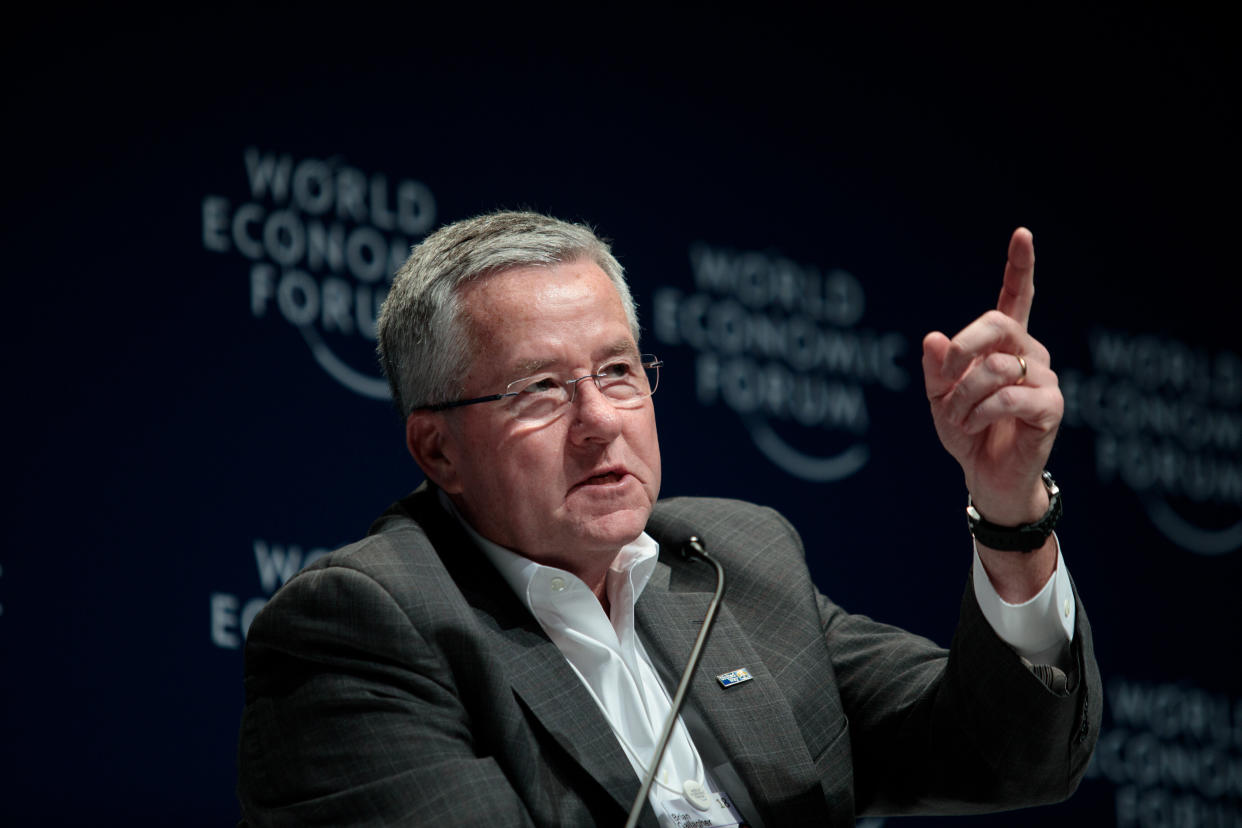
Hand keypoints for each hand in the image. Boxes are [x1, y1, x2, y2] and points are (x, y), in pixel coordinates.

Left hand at [921, 228, 1062, 527]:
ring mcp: (1044, 378)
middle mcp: (1030, 353)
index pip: (1016, 297)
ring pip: (995, 368)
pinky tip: (975, 426)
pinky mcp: (1050, 407)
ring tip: (958, 418)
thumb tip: (934, 337)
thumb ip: (937, 368)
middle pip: (996, 324)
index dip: (1020, 266)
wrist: (986, 476)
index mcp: (1004, 344)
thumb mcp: (939, 397)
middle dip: (961, 349)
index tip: (1022, 234)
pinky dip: (980, 413)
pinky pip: (1007, 397)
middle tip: (945, 381)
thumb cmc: (965, 431)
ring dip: (963, 396)